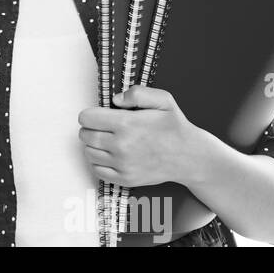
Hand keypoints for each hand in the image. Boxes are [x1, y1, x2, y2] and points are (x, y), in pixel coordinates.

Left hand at [77, 85, 210, 187]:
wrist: (189, 157)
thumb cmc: (175, 128)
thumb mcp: (163, 100)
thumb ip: (137, 93)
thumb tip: (116, 99)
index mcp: (127, 124)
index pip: (86, 118)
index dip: (91, 114)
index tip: (99, 115)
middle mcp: (121, 146)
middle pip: (85, 135)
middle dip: (90, 128)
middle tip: (103, 127)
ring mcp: (122, 165)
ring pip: (89, 153)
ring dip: (94, 145)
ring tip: (108, 140)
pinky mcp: (125, 179)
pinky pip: (97, 170)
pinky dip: (99, 162)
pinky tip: (111, 155)